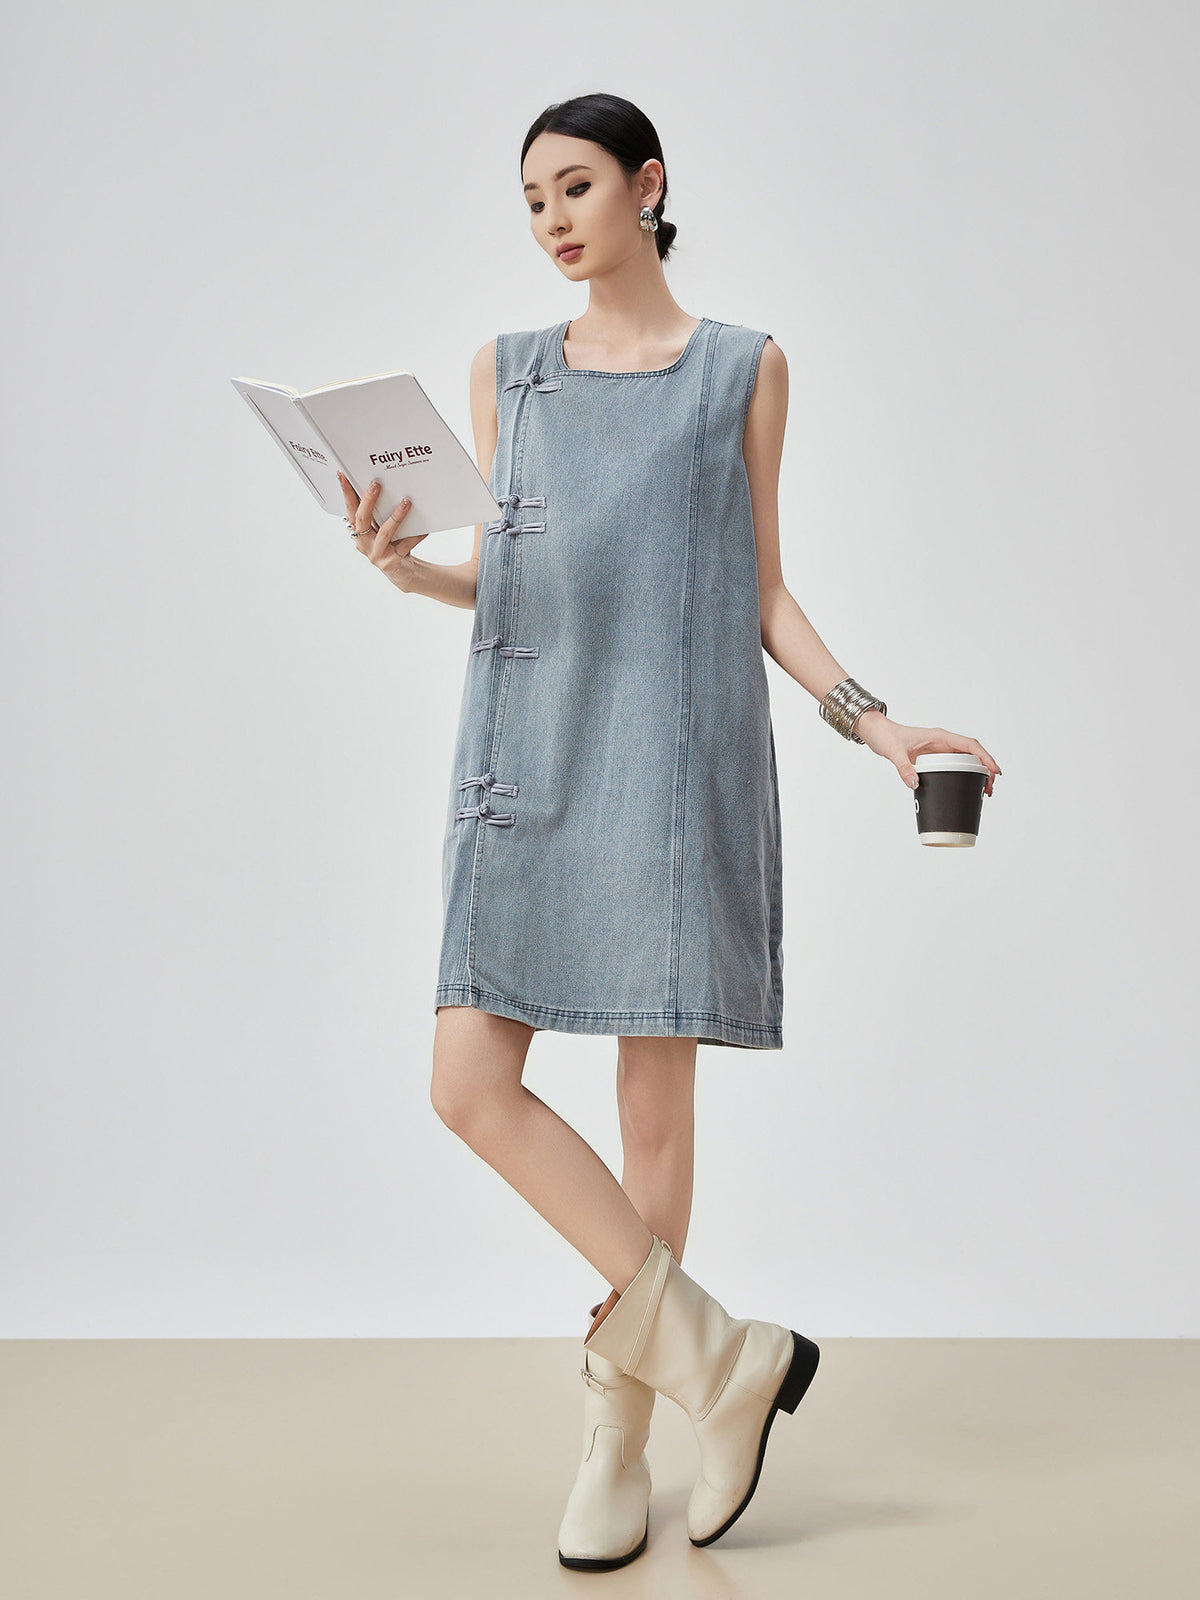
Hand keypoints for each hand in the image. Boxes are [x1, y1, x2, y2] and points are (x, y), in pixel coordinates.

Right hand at [339, 472, 427, 590]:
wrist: (402, 572)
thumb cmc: (392, 546)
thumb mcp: (382, 528)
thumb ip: (379, 514)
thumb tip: (384, 487)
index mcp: (359, 532)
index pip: (350, 509)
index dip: (346, 493)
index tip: (343, 475)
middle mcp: (364, 543)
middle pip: (362, 519)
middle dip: (368, 500)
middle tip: (376, 484)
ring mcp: (376, 554)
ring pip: (384, 532)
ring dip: (396, 516)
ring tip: (406, 502)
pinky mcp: (390, 562)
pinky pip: (405, 545)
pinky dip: (415, 536)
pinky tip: (424, 529)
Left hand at [853, 710, 1001, 796]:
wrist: (877, 734)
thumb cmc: (887, 736)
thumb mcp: (894, 752)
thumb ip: (903, 768)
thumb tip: (915, 784)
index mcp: (940, 736)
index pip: (969, 745)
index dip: (984, 757)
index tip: (994, 771)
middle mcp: (943, 743)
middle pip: (972, 755)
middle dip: (985, 770)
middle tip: (989, 789)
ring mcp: (939, 750)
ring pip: (965, 761)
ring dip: (976, 774)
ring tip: (983, 792)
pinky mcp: (933, 759)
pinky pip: (953, 767)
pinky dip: (963, 776)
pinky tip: (966, 788)